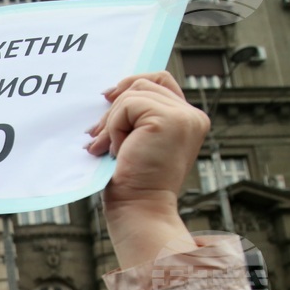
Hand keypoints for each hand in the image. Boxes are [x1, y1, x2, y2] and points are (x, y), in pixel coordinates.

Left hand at [86, 71, 209, 267]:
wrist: (137, 209)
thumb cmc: (131, 182)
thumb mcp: (136, 141)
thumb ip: (135, 117)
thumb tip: (109, 93)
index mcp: (188, 120)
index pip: (160, 80)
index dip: (132, 84)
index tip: (107, 98)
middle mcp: (192, 116)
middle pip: (143, 83)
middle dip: (114, 108)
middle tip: (96, 135)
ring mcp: (184, 116)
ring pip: (133, 93)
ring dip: (112, 122)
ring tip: (108, 149)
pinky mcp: (169, 119)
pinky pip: (127, 105)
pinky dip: (114, 128)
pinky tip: (116, 151)